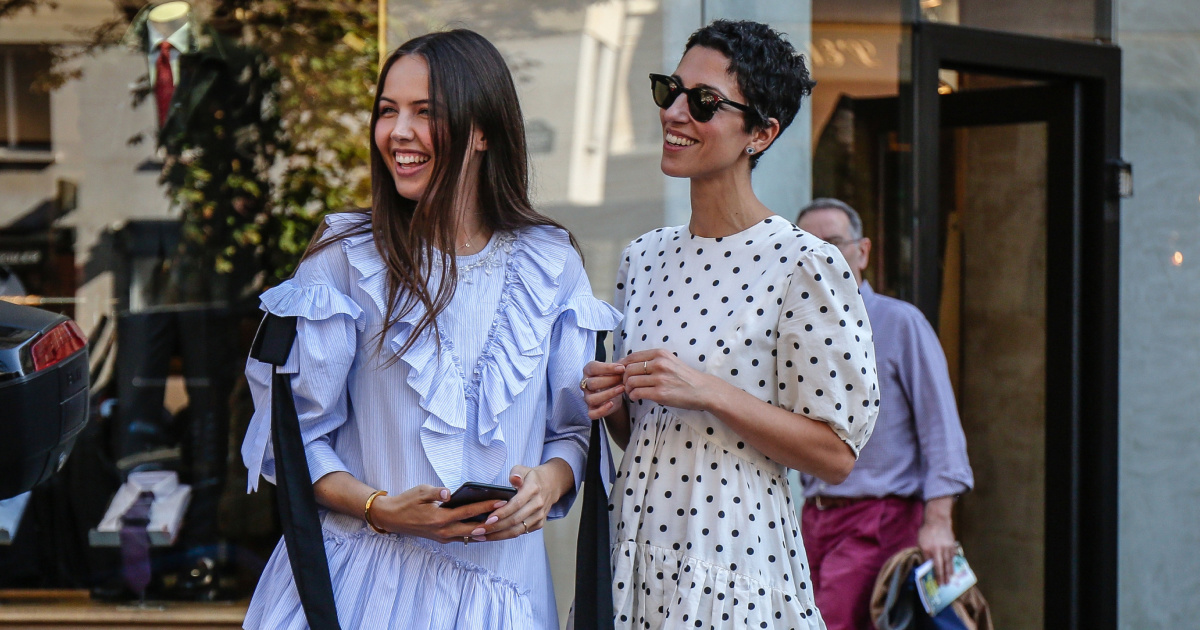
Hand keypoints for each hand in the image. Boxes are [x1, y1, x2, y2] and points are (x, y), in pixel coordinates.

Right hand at [368, 485, 505, 543]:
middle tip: (508, 514)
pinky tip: (485, 528)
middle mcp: (444, 531)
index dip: (486, 507)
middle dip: (491, 521)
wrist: (391, 517)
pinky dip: (474, 534)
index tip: (501, 502)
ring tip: (501, 522)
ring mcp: (443, 537)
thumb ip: (437, 492)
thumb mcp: (421, 491)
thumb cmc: (406, 502)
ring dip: (485, 530)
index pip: (469, 512)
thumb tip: (450, 492)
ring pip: (469, 536)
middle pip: (474, 528)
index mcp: (440, 518)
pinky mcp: (441, 538)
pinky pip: (462, 538)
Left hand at [473, 461, 571, 540]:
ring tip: (481, 537)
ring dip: (498, 535)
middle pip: (515, 520)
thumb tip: (514, 479)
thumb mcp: (524, 469)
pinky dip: (505, 536)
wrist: (551, 485)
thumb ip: (516, 472)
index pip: (517, 504)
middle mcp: (538, 504)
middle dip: (495, 527)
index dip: (502, 512)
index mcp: (533, 489)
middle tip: (477, 530)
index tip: (488, 519)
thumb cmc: (531, 477)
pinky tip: (492, 536)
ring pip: (518, 530)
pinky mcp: (539, 524)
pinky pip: (521, 533)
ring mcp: (540, 516)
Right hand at [582, 360, 625, 418]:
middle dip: (610, 380)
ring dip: (608, 394)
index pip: (593, 368)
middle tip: (623, 378)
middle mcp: (585, 384)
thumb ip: (619, 366)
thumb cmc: (613, 378)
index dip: (607, 368)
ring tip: (621, 389)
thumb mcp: (616, 370)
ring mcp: (587, 398)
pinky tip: (612, 404)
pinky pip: (592, 413)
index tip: (621, 368)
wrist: (615, 394)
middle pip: (592, 383)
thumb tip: (625, 365)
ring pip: (592, 399)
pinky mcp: (591, 410)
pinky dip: (602, 410)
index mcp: (588, 371)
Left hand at [619, 349, 716, 410]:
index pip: (632, 357)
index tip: (620, 372)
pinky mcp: (660, 394)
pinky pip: (637, 393)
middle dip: (624, 378)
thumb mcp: (670, 361)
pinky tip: (636, 397)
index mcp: (660, 354)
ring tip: (632, 391)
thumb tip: (628, 363)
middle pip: (628, 369)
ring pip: (630, 382)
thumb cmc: (684, 376)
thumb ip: (652, 360)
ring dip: (627, 388)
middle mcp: (659, 364)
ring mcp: (660, 379)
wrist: (702, 390)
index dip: (622, 365)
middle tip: (627, 384)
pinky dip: (633, 396)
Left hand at [918, 497, 957, 584]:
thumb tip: (927, 565)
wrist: (937, 519)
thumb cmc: (926, 531)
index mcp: (927, 548)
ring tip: (949, 580)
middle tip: (943, 585)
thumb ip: (924, 553)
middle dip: (941, 576)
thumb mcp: (921, 541)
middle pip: (940, 565)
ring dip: (949, 573)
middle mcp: (937, 549)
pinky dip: (952, 564)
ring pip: (948, 562)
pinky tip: (952, 570)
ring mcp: (946, 547)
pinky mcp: (952, 545)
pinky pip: (953, 557)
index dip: (931, 572)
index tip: (933, 581)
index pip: (929, 563)